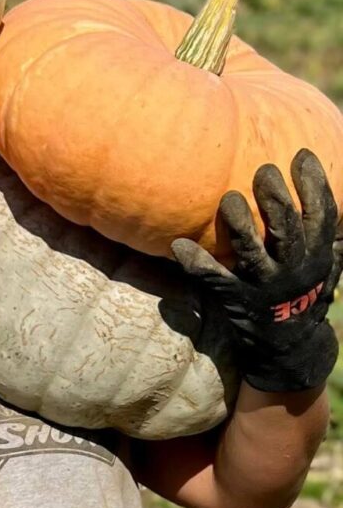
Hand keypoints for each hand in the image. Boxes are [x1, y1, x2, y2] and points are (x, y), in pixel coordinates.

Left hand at [172, 149, 342, 392]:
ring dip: (240, 226)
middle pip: (287, 230)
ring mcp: (265, 288)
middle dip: (276, 199)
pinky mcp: (238, 303)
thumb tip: (335, 194)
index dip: (315, 185)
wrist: (290, 353)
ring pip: (253, 253)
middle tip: (263, 170)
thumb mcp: (328, 266)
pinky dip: (198, 263)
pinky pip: (216, 281)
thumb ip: (328, 235)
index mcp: (318, 257)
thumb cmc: (304, 297)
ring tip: (227, 199)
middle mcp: (295, 271)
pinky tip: (179, 245)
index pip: (322, 216)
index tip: (301, 155)